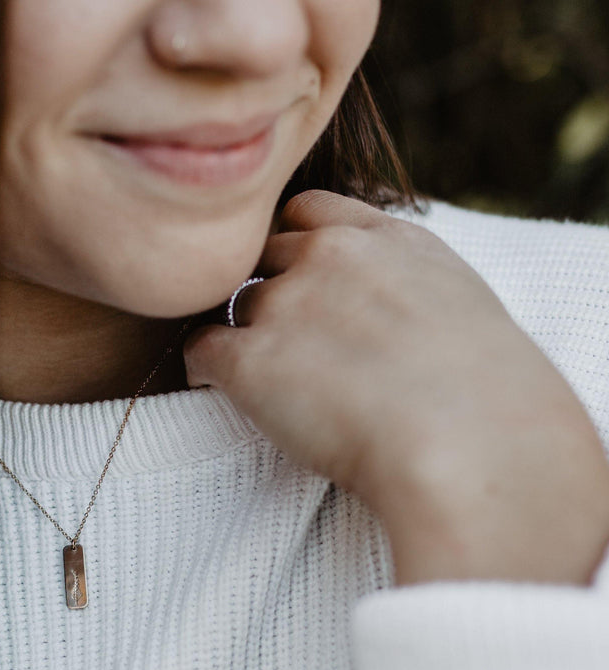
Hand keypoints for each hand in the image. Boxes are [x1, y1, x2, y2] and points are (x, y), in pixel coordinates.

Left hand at [183, 191, 608, 585]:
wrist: (467, 440)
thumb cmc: (485, 396)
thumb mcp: (460, 308)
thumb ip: (408, 287)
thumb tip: (384, 314)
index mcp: (388, 239)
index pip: (310, 212)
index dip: (293, 244)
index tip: (297, 278)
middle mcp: (330, 258)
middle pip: (266, 257)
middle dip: (269, 291)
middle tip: (279, 339)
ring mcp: (287, 305)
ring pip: (237, 305)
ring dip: (242, 333)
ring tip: (260, 375)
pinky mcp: (251, 361)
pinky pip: (201, 350)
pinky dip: (204, 367)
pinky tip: (215, 386)